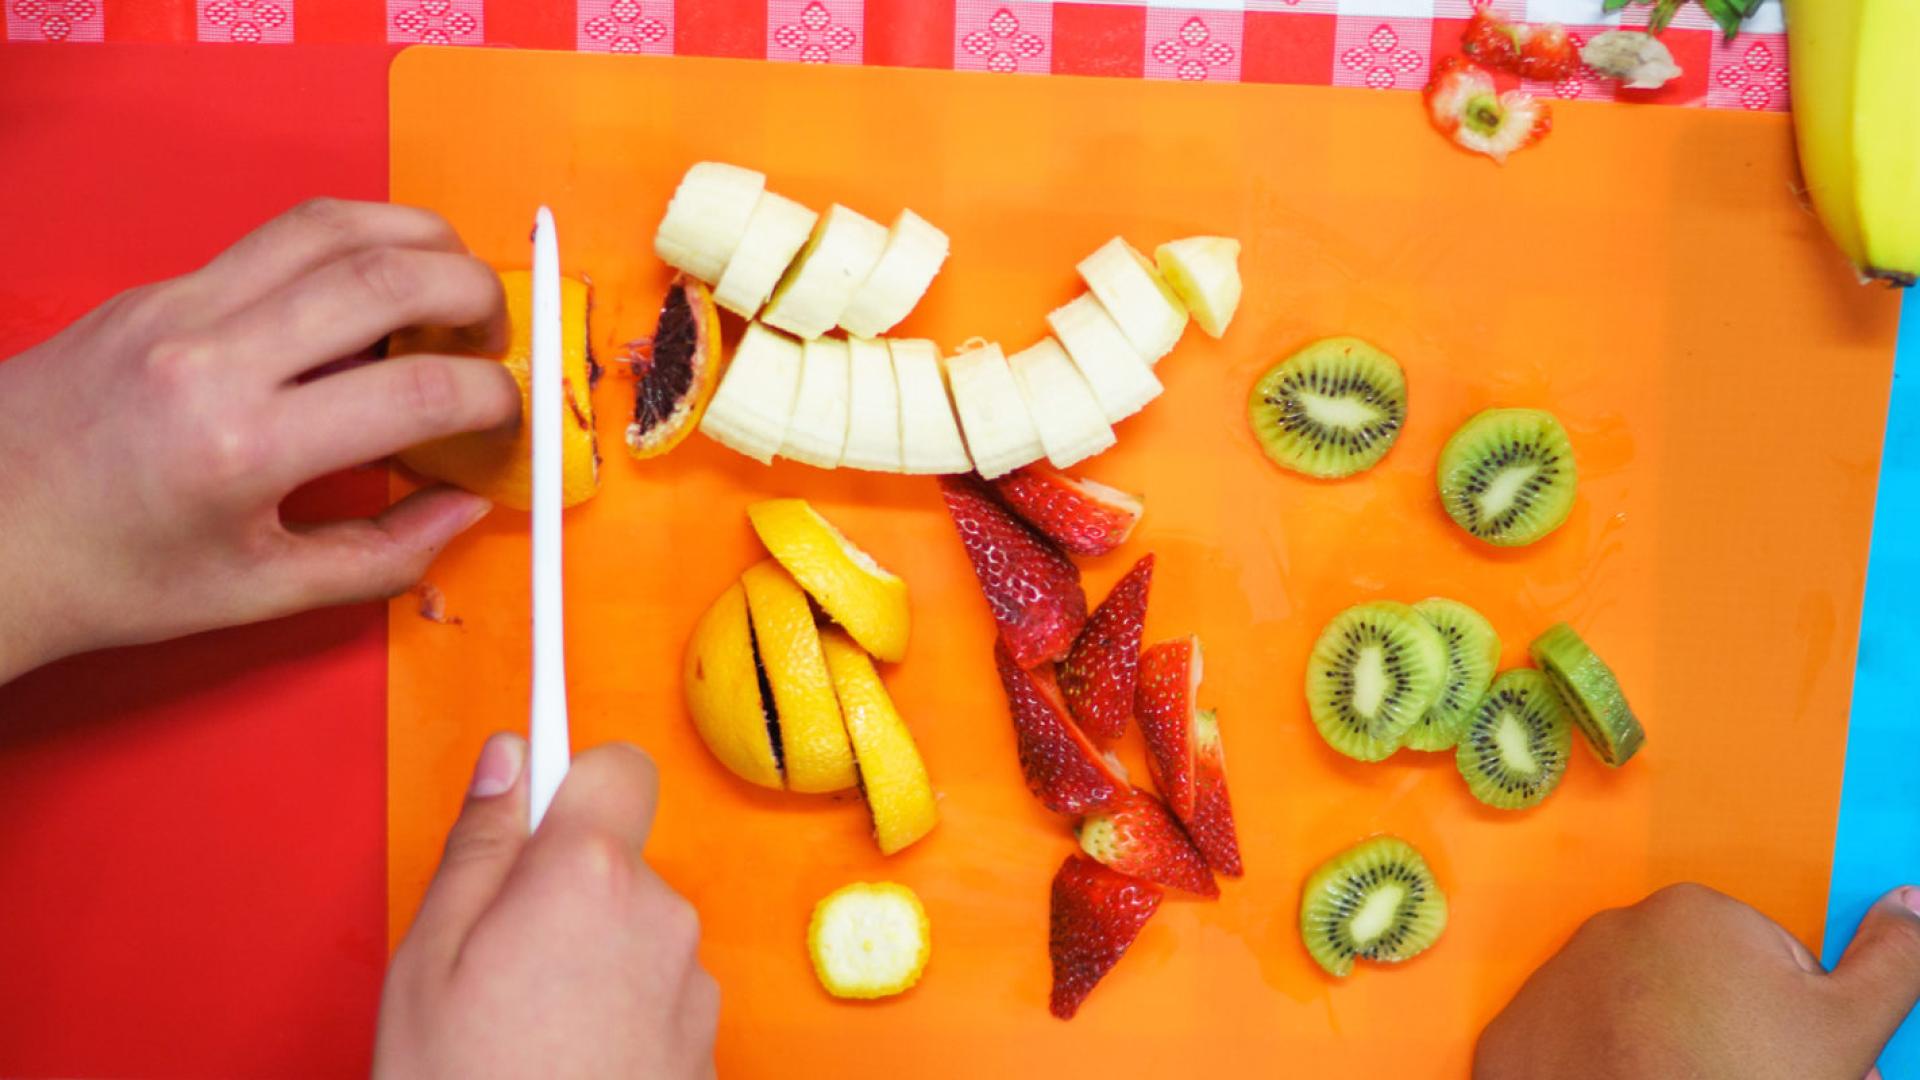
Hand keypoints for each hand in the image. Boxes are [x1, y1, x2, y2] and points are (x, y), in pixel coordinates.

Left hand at [0, 198, 519, 682]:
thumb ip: (382, 554)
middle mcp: (214, 356)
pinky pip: (278, 239)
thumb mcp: (258, 592)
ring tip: (454, 286)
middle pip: (389, 275)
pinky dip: (351, 247)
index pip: (420, 390)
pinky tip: (372, 291)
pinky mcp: (158, 287)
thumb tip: (466, 507)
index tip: (508, 419)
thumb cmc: (108, 578)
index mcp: (245, 448)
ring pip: (333, 222)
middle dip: (478, 295)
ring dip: (421, 240)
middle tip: (498, 337)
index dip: (495, 399)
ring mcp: (179, 305)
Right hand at [374, 735, 718, 1078]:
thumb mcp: (430, 961)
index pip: (617, 766)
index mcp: (590, 877)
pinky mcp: (708, 1040)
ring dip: (591, 955)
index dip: (568, 781)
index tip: (533, 792)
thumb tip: (511, 756)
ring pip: (635, 930)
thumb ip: (478, 846)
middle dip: (563, 888)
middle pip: (616, 860)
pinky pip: (658, 991)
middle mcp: (662, 916)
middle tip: (496, 959)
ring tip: (528, 1023)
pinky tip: (571, 1056)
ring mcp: (694, 983)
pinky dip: (620, 1010)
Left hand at [1476, 882, 1919, 1078]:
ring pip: (1629, 1012)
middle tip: (1734, 1073)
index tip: (1778, 1053)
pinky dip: (1591, 1068)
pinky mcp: (1516, 1031)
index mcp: (1696, 910)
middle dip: (1721, 1027)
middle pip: (1691, 983)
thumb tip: (1913, 900)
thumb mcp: (1845, 1026)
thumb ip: (1890, 957)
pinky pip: (1567, 1043)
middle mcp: (1613, 926)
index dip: (1783, 1016)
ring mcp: (1555, 976)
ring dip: (1656, 1044)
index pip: (1758, 959)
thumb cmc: (1739, 1078)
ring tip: (1679, 1079)